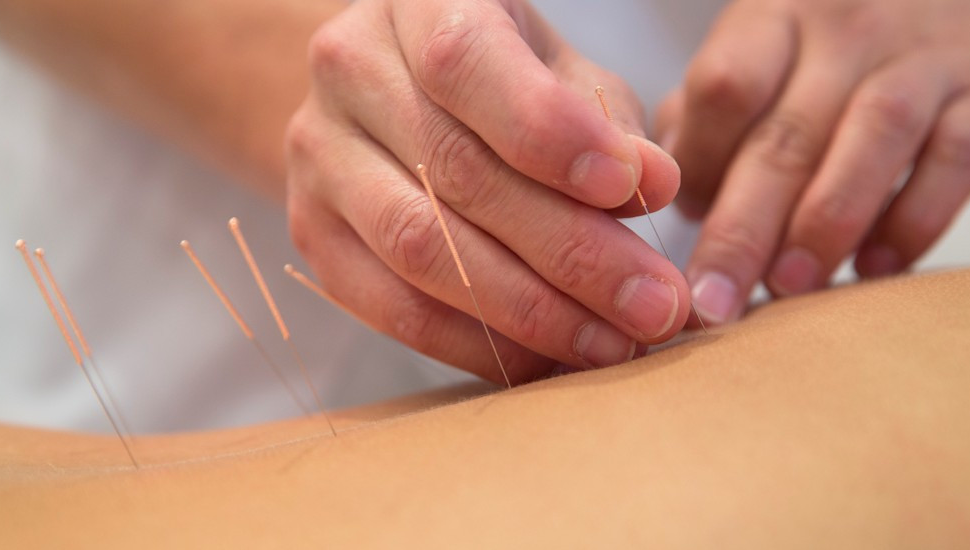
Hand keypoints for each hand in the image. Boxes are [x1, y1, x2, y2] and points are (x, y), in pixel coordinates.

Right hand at [286, 0, 686, 381]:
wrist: (389, 99)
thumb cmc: (502, 80)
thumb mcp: (562, 74)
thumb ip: (608, 124)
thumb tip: (657, 185)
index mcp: (416, 3)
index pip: (466, 63)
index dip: (549, 132)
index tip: (634, 190)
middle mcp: (349, 71)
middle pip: (456, 173)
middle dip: (571, 253)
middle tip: (654, 306)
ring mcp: (318, 157)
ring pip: (421, 250)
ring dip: (530, 312)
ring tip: (613, 345)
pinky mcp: (312, 235)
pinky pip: (393, 309)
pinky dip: (478, 344)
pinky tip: (547, 360)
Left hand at [657, 0, 969, 323]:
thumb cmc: (833, 50)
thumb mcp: (765, 53)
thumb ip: (709, 117)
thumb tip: (668, 197)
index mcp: (776, 19)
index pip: (725, 86)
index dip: (698, 163)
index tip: (681, 225)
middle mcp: (848, 31)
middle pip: (787, 133)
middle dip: (744, 228)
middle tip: (715, 301)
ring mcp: (923, 58)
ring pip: (872, 138)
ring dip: (826, 223)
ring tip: (790, 287)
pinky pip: (955, 160)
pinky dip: (915, 221)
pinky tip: (877, 268)